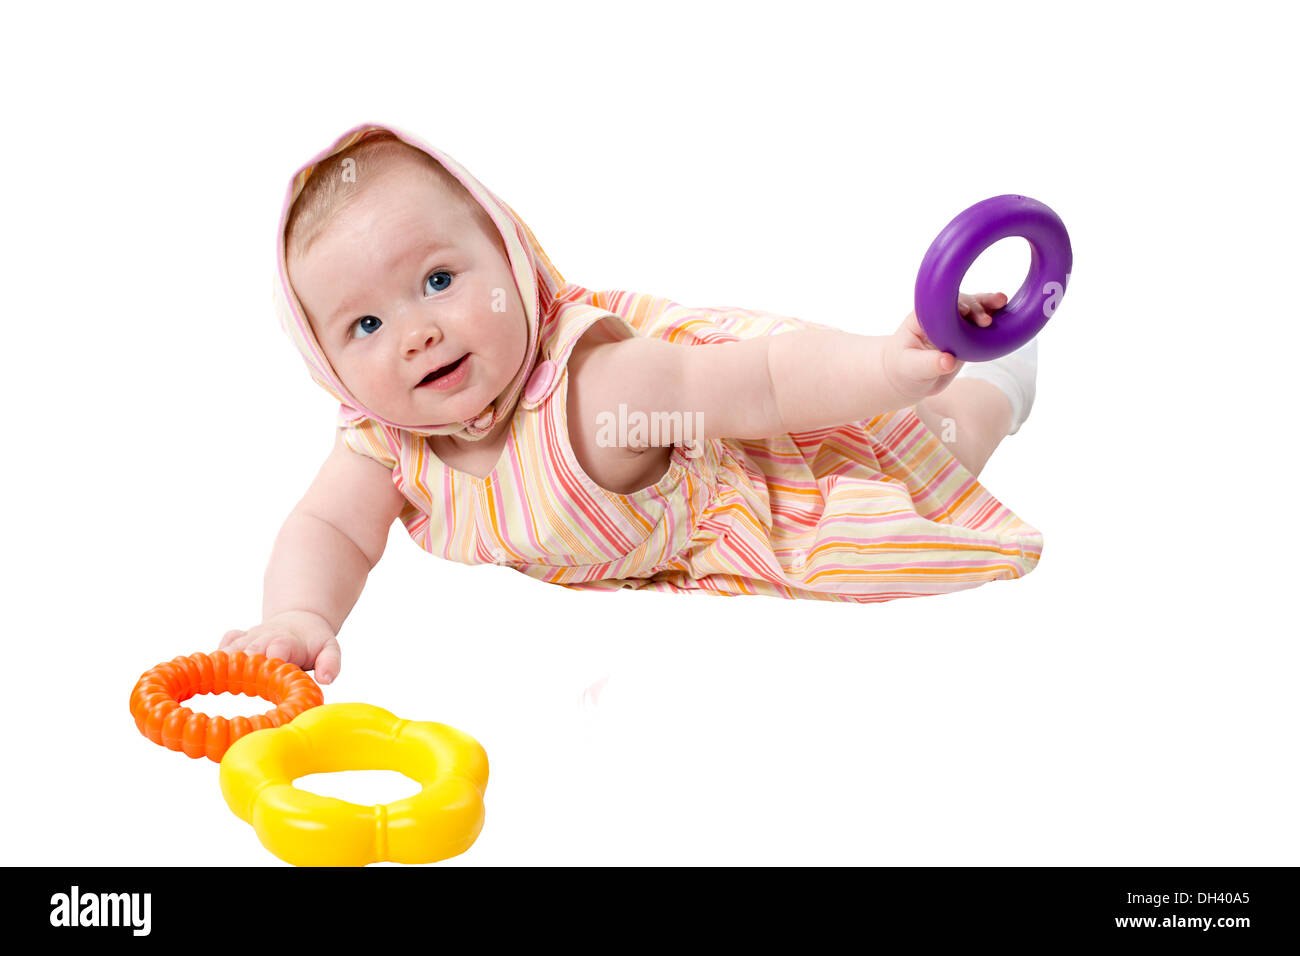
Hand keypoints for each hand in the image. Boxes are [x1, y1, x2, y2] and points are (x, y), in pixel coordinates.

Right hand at [218, 610, 341, 683]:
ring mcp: (249, 639)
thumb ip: (331, 663)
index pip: (277, 649)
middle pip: (249, 650)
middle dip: (242, 663)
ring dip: (222, 663)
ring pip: (231, 648)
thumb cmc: (314, 641)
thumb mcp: (330, 648)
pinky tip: (202, 674)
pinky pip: (222, 646)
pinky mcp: (237, 641)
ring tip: (209, 680)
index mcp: (287, 641)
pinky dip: (212, 658)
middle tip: (233, 683)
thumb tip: (325, 680)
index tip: (264, 675)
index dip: (269, 659)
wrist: (299, 619)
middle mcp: (264, 638)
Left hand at [882, 292, 1007, 402]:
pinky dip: (995, 318)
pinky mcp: (967, 335)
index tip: (965, 313)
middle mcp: (940, 317)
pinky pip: (982, 325)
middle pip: (959, 303)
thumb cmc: (904, 370)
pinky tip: (1008, 314)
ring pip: (974, 308)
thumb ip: (929, 364)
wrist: (910, 379)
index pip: (939, 306)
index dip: (953, 306)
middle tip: (986, 320)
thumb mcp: (912, 369)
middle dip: (974, 306)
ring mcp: (955, 324)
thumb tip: (948, 361)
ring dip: (988, 304)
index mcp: (922, 318)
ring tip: (1003, 301)